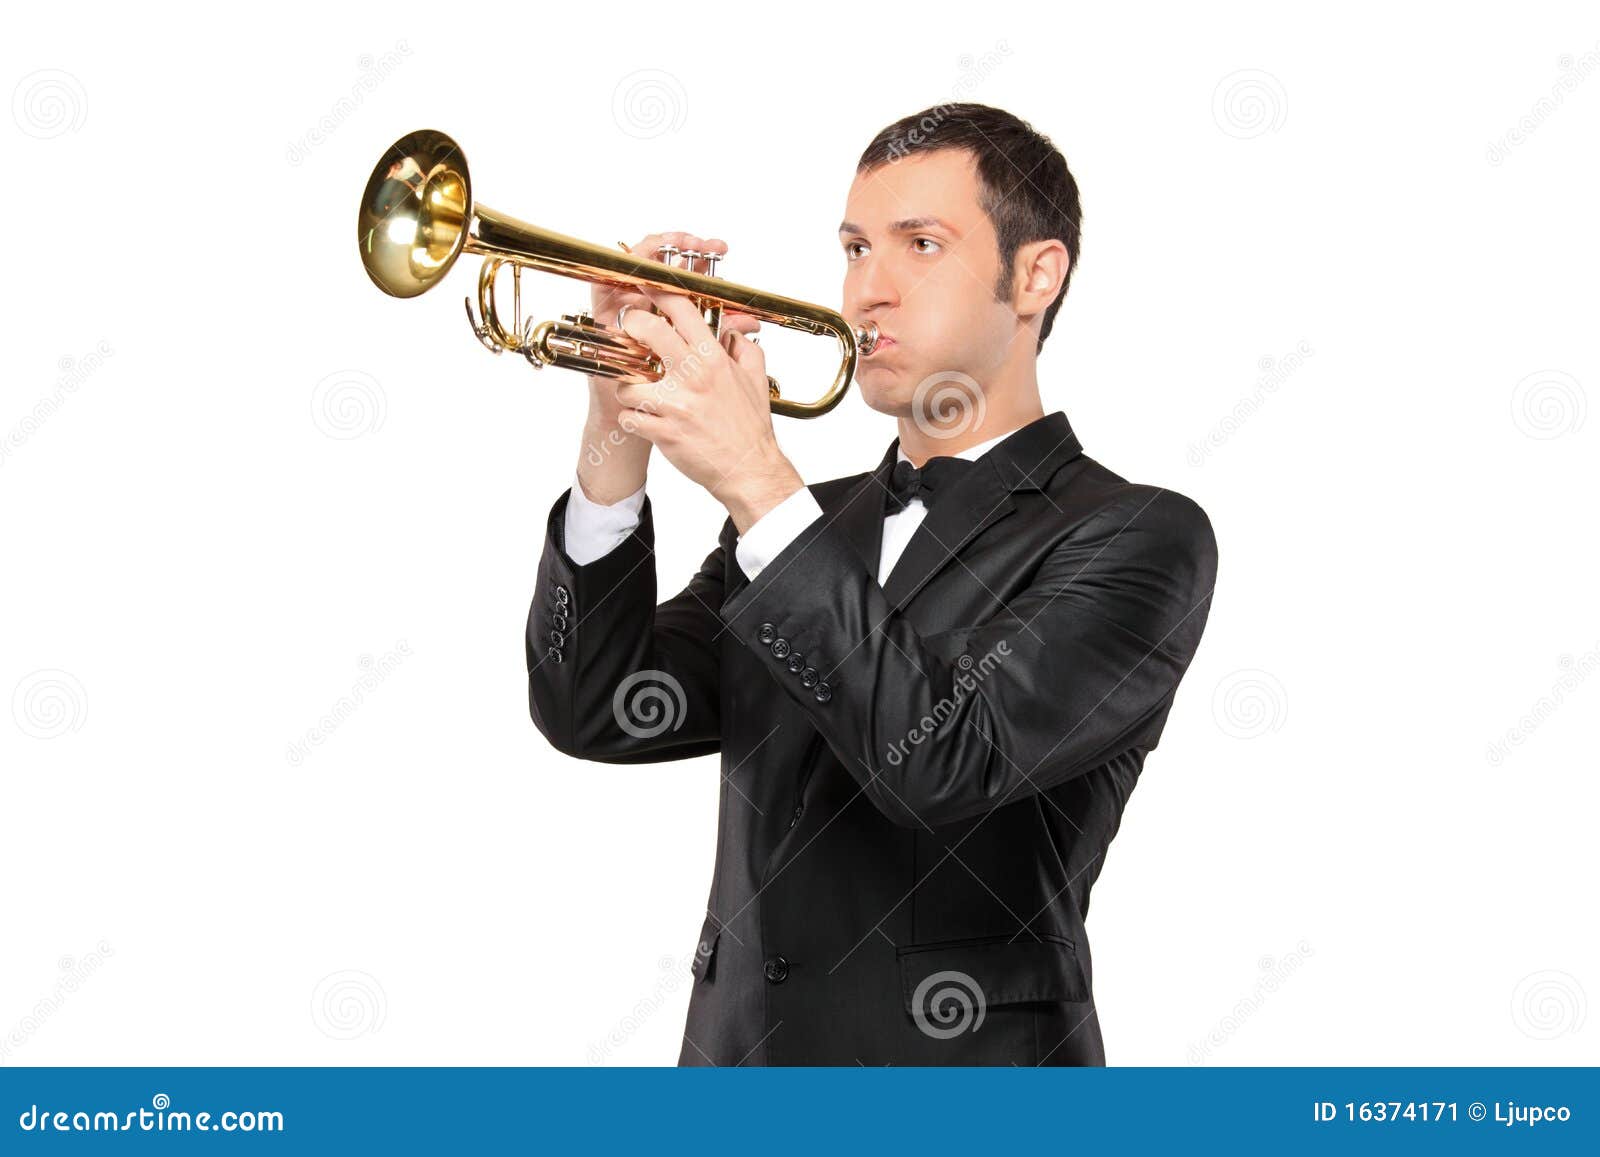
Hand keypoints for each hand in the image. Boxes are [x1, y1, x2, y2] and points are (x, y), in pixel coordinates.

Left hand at [612, 288, 802, 533]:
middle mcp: (693, 376)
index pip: (681, 309)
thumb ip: (742, 346)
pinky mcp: (664, 432)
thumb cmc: (750, 425)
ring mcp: (676, 405)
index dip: (657, 291)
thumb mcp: (754, 376)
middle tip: (629, 336)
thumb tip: (732, 330)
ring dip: (627, 386)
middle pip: (646, 331)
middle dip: (630, 327)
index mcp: (713, 358)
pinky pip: (628, 417)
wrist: (749, 468)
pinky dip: (630, 419)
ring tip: (639, 393)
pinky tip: (642, 421)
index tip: (644, 286)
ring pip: (627, 380)